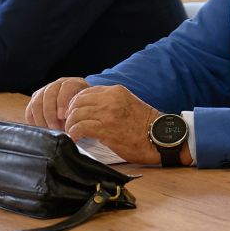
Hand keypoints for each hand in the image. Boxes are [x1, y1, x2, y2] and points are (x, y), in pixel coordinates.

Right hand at [24, 77, 89, 130]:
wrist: (77, 109)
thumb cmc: (83, 111)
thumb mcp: (86, 110)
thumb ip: (81, 114)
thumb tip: (74, 127)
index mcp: (73, 83)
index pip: (66, 87)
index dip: (63, 102)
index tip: (63, 116)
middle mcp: (58, 84)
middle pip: (49, 94)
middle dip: (50, 113)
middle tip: (55, 127)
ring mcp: (45, 91)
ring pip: (37, 101)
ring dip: (41, 118)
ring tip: (49, 130)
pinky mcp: (35, 100)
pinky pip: (30, 110)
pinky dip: (34, 120)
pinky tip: (41, 128)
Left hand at [63, 84, 187, 166]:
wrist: (159, 138)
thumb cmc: (145, 126)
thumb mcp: (128, 104)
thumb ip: (111, 103)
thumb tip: (92, 110)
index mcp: (116, 91)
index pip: (86, 92)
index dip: (75, 103)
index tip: (74, 113)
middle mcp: (110, 99)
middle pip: (77, 102)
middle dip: (70, 114)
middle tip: (70, 124)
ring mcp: (108, 114)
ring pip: (76, 115)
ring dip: (71, 125)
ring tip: (72, 133)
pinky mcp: (105, 129)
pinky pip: (79, 128)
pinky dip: (74, 134)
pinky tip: (76, 139)